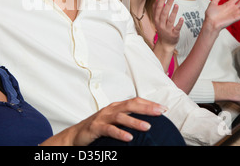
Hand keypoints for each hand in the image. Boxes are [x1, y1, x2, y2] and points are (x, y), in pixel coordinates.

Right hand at [41, 97, 167, 145]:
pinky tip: (129, 137)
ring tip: (147, 127)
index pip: (135, 101)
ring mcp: (102, 118)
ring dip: (134, 121)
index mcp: (116, 106)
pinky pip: (108, 129)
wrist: (75, 135)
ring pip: (120, 116)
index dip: (149, 103)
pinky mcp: (95, 128)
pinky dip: (119, 133)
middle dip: (146, 108)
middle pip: (130, 105)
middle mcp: (110, 109)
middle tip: (160, 112)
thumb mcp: (113, 121)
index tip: (164, 108)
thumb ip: (127, 119)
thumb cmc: (97, 128)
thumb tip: (147, 122)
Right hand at [153, 0, 183, 47]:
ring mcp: (167, 30)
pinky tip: (182, 18)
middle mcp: (161, 24)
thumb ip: (157, 11)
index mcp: (157, 20)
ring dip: (173, 12)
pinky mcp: (174, 34)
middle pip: (164, 13)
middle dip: (167, 4)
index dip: (161, 0)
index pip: (158, 8)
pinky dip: (179, 24)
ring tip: (176, 5)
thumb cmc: (162, 29)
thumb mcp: (157, 20)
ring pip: (170, 20)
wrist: (165, 43)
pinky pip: (176, 28)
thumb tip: (157, 0)